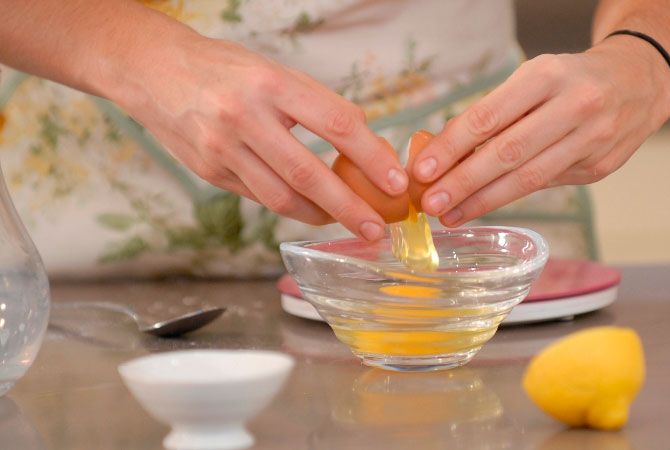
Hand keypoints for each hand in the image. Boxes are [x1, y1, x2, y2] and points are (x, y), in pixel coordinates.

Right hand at [107, 34, 407, 239]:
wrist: (152, 70)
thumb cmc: (224, 69)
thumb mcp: (276, 73)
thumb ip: (317, 108)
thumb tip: (366, 149)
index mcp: (271, 84)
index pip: (336, 123)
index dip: (371, 157)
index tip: (396, 182)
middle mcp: (245, 117)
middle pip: (309, 175)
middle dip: (350, 208)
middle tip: (377, 228)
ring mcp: (222, 149)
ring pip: (281, 198)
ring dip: (320, 216)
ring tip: (346, 222)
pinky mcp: (209, 172)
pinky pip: (258, 198)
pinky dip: (289, 207)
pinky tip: (309, 209)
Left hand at [411, 36, 669, 226]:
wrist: (639, 82)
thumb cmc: (571, 80)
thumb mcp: (533, 79)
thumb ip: (495, 113)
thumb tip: (445, 154)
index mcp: (547, 76)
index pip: (489, 117)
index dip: (452, 147)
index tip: (423, 170)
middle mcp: (574, 106)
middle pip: (507, 153)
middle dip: (463, 183)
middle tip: (431, 203)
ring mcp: (592, 139)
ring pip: (528, 178)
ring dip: (483, 200)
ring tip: (451, 214)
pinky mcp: (600, 167)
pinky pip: (547, 185)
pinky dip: (511, 197)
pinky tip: (483, 205)